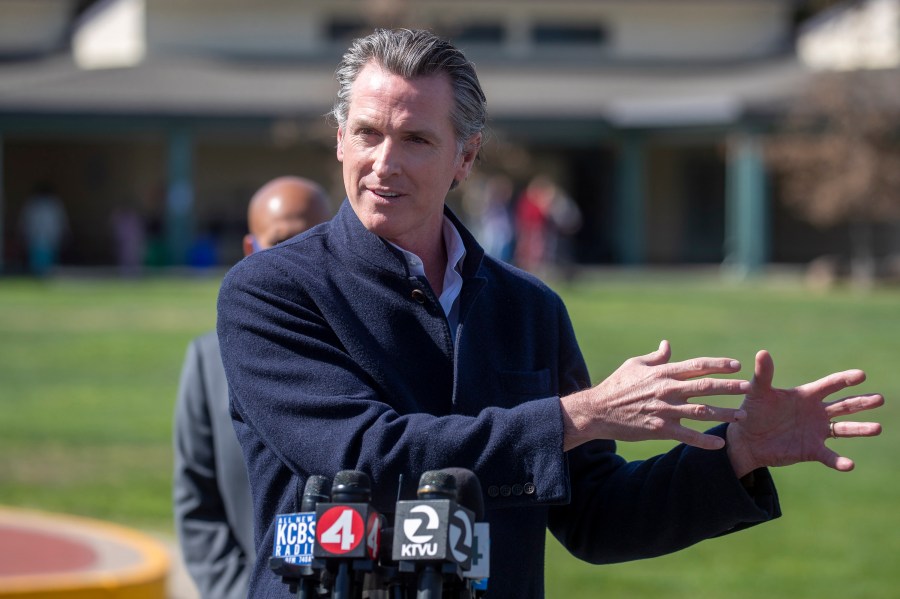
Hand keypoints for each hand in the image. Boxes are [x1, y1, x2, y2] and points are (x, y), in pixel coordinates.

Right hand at [562, 340, 749, 450]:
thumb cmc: (616, 385)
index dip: (718, 364)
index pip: (697, 365)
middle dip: (729, 387)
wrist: (598, 410)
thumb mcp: (634, 364)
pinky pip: (687, 436)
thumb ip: (656, 357)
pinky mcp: (659, 429)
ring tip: (742, 416)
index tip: (736, 365)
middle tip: (748, 388)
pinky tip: (720, 444)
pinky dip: (704, 440)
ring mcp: (664, 410)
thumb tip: (668, 345)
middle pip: (705, 386)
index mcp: (663, 372)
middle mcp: (667, 390)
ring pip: (701, 411)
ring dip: (724, 413)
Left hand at [726, 350, 883, 477]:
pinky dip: (839, 461)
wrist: (747, 439)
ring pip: (844, 429)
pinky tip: (849, 464)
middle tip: (879, 399)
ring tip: (877, 427)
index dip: (845, 380)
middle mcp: (816, 412)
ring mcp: (816, 432)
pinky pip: (829, 456)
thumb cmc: (753, 412)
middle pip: (844, 406)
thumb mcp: (758, 393)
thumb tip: (762, 352)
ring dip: (861, 429)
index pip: (830, 385)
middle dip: (861, 402)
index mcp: (806, 396)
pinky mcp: (812, 450)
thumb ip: (763, 375)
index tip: (861, 375)